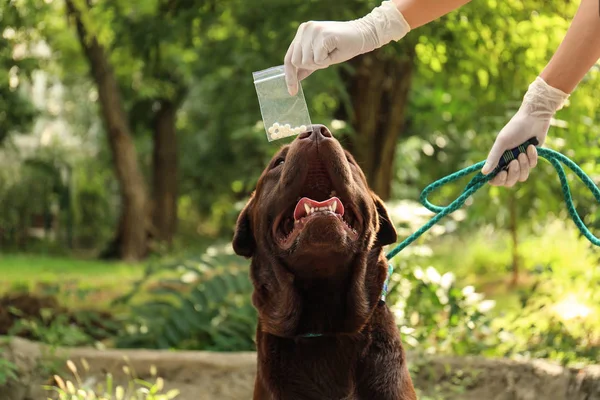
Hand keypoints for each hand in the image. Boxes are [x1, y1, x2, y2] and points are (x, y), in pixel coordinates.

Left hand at [284, 1, 409, 95]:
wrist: (363, 35)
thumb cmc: (342, 46)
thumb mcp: (321, 57)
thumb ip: (307, 65)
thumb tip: (295, 77)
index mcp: (302, 32)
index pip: (289, 57)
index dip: (289, 76)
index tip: (292, 91)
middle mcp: (305, 29)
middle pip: (296, 62)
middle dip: (312, 66)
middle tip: (326, 57)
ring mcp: (313, 30)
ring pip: (307, 61)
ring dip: (320, 63)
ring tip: (330, 52)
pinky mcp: (323, 35)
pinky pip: (318, 60)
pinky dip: (327, 61)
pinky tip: (334, 51)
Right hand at [481, 77, 568, 186]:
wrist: (534, 119)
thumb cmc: (515, 128)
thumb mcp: (502, 142)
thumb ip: (493, 158)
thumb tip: (483, 173)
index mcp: (497, 160)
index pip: (495, 179)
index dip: (498, 180)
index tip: (502, 172)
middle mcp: (507, 164)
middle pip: (509, 182)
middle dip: (513, 172)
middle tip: (514, 161)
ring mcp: (520, 163)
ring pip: (522, 177)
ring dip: (523, 165)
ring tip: (523, 152)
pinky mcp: (531, 160)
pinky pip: (532, 166)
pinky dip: (532, 157)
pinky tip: (531, 146)